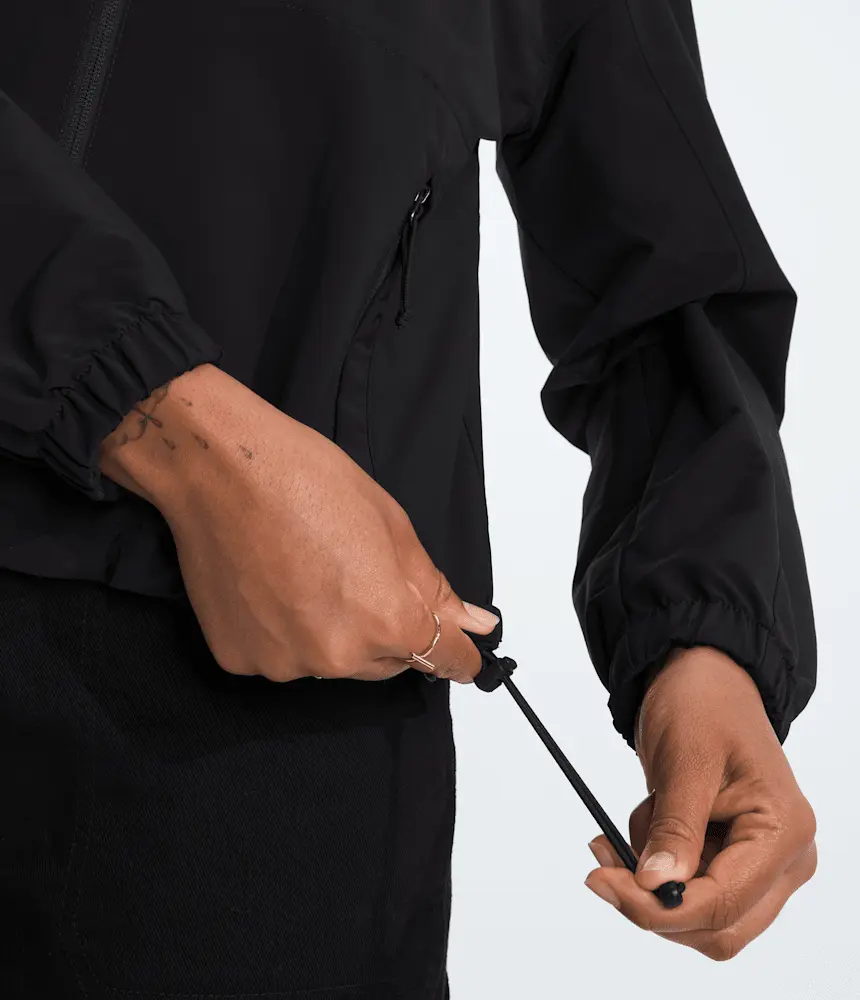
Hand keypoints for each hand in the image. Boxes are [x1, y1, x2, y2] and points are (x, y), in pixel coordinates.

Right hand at [99, 363, 498, 681]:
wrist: (219, 468)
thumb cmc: (306, 480)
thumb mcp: (393, 525)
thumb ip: (433, 589)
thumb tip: (472, 625)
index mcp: (386, 621)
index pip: (442, 659)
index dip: (457, 655)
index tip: (463, 654)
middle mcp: (337, 656)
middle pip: (384, 663)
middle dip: (385, 632)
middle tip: (359, 578)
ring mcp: (283, 664)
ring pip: (330, 660)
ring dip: (331, 632)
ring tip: (304, 574)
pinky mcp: (239, 660)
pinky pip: (281, 655)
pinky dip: (283, 632)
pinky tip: (270, 586)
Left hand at [584, 646, 816, 959]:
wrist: (704, 681)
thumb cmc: (703, 706)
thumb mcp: (685, 761)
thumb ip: (676, 827)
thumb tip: (655, 885)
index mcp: (783, 830)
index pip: (724, 902)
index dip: (659, 907)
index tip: (603, 882)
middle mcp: (785, 858)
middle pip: (718, 926)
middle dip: (653, 905)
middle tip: (600, 868)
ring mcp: (764, 865)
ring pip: (702, 918)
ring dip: (650, 888)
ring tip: (617, 834)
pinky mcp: (737, 862)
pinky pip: (692, 892)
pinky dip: (655, 873)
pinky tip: (640, 828)